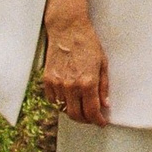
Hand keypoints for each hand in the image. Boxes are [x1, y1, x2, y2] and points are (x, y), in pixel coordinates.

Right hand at [41, 11, 109, 125]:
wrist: (67, 29)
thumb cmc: (87, 43)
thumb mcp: (102, 63)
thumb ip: (103, 86)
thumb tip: (105, 105)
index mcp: (87, 82)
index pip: (92, 112)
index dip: (98, 121)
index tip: (101, 122)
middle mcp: (71, 86)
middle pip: (76, 115)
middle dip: (85, 120)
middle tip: (92, 117)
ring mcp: (57, 84)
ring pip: (63, 109)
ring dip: (73, 111)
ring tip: (81, 106)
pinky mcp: (47, 81)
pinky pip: (52, 100)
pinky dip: (60, 103)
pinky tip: (68, 97)